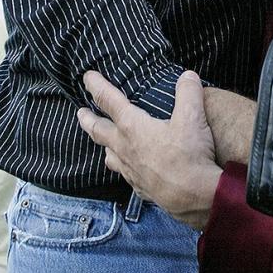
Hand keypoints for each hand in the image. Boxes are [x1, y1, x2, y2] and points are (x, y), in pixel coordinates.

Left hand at [77, 70, 222, 229]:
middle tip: (80, 113)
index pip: (109, 101)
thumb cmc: (189, 155)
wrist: (192, 196)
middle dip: (88, 119)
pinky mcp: (140, 187)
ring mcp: (130, 170)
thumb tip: (187, 76)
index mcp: (133, 126)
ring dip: (104, 145)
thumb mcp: (193, 117)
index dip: (97, 86)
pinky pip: (125, 174)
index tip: (86, 77)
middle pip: (99, 130)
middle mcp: (125, 147)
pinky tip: (128, 168)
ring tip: (103, 141)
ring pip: (109, 155)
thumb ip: (188, 93)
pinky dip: (122, 167)